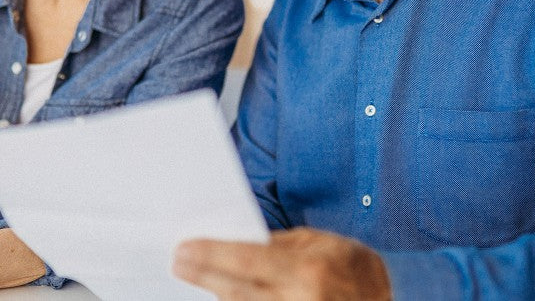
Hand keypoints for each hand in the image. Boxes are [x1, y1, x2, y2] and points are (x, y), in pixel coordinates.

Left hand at [173, 227, 391, 300]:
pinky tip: (224, 292)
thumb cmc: (355, 270)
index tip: (184, 249)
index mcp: (309, 271)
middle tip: (178, 262)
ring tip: (198, 273)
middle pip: (236, 292)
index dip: (211, 255)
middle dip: (204, 275)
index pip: (247, 261)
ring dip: (219, 292)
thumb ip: (281, 245)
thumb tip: (237, 242)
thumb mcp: (324, 243)